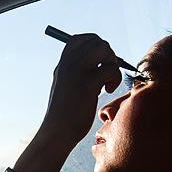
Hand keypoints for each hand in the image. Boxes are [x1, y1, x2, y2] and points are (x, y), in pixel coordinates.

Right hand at [41, 34, 122, 148]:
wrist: (57, 132)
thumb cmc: (65, 115)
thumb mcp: (66, 88)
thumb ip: (76, 74)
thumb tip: (98, 66)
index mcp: (63, 64)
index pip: (79, 39)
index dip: (95, 45)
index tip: (99, 63)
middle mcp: (68, 64)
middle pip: (96, 41)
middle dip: (108, 54)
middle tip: (107, 73)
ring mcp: (77, 71)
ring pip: (104, 49)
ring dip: (112, 63)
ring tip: (108, 82)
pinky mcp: (87, 83)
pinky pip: (111, 68)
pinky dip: (115, 78)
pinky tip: (108, 91)